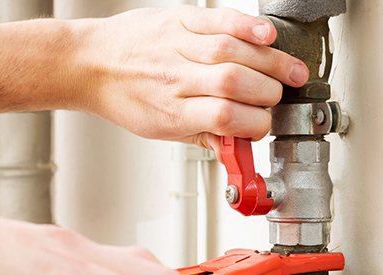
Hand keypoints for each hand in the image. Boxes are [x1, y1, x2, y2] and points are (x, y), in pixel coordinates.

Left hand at [68, 6, 307, 154]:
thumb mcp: (159, 130)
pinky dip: (248, 26)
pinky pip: (219, 19)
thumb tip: (238, 146)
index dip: (256, 125)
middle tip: (278, 98)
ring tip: (292, 72)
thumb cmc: (123, 96)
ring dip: (272, 62)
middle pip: (236, 84)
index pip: (226, 119)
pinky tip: (268, 37)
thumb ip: (202, 136)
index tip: (263, 127)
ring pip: (234, 52)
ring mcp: (179, 46)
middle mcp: (176, 78)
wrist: (90, 63)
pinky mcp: (180, 19)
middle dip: (269, 94)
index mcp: (173, 112)